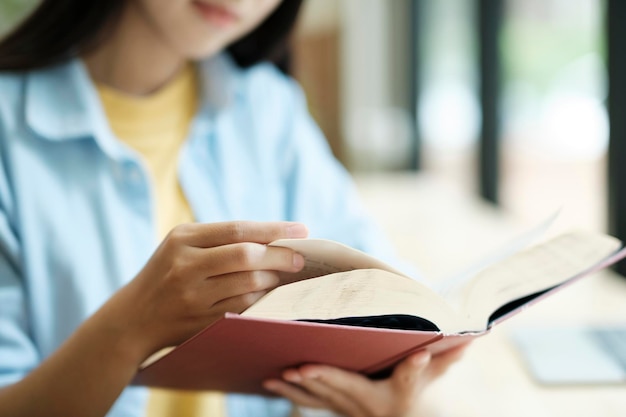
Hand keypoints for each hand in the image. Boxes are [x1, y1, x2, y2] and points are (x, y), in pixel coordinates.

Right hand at [104, 221, 308, 360]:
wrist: (134, 317)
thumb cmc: (168, 272)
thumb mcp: (182, 246)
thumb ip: (220, 238)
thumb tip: (275, 236)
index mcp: (182, 239)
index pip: (238, 229)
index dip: (274, 229)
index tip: (302, 230)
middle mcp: (185, 265)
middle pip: (247, 256)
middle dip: (280, 256)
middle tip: (300, 258)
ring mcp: (192, 296)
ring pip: (248, 284)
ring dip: (272, 280)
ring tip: (280, 276)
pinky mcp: (200, 321)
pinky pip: (243, 307)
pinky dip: (260, 299)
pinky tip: (266, 294)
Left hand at [263, 344, 467, 416]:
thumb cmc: (419, 391)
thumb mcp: (436, 375)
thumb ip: (448, 356)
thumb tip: (472, 335)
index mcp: (402, 393)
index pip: (410, 381)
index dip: (415, 370)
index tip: (417, 358)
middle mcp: (374, 406)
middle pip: (350, 391)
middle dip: (326, 379)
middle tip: (302, 367)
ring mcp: (351, 409)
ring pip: (324, 399)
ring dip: (300, 388)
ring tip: (278, 374)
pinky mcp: (335, 408)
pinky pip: (311, 402)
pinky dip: (291, 393)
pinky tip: (270, 380)